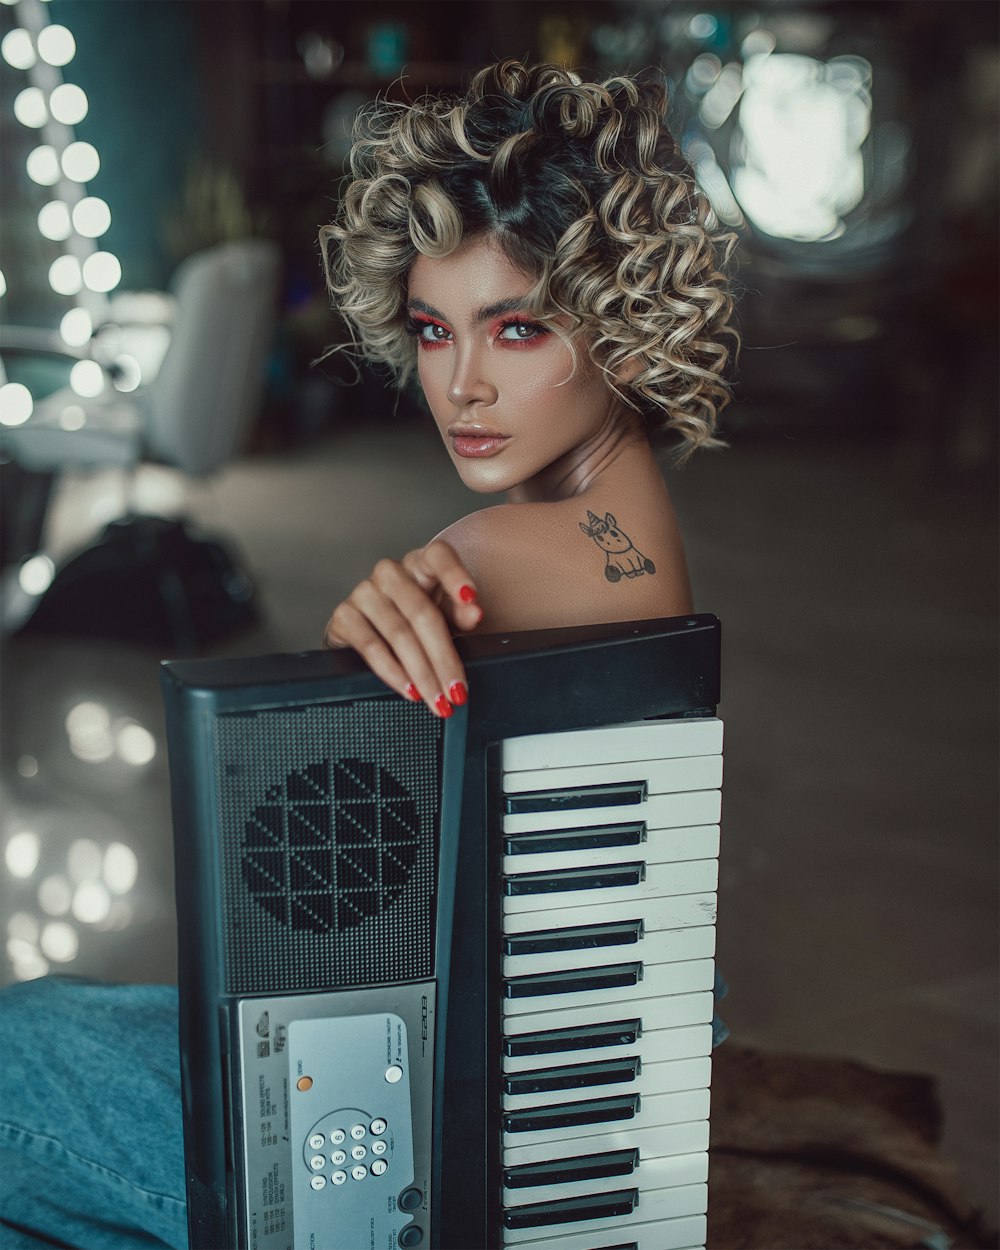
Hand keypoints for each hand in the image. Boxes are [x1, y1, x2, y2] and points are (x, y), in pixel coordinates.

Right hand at [323, 540, 482, 716]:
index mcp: (421, 563)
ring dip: (421, 672)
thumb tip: (474, 614)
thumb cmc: (416, 620)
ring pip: (398, 633)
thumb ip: (461, 613)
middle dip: (443, 657)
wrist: (371, 632)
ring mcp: (364, 591)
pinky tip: (408, 688)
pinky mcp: (344, 615)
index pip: (438, 556)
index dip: (455, 576)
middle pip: (421, 611)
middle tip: (457, 689)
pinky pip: (370, 646)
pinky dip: (392, 672)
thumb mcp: (445, 615)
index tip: (472, 600)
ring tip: (436, 697)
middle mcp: (391, 573)